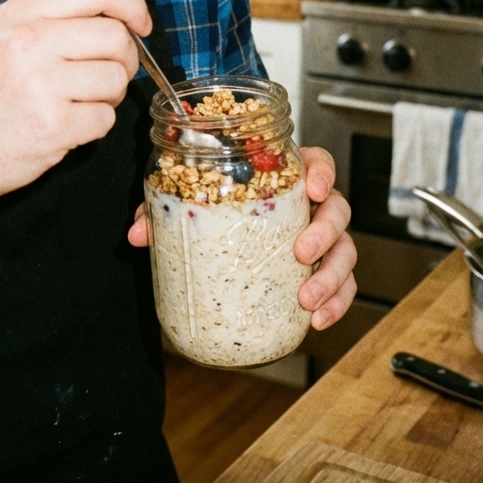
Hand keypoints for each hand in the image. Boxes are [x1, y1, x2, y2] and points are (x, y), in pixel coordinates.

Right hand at [0, 0, 150, 209]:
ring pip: (116, 79)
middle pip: (115, 37)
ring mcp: (41, 85)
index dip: (131, 3)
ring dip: (108, 96)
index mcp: (20, 14)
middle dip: (125, 59)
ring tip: (78, 102)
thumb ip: (58, 15)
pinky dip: (94, 126)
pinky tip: (65, 126)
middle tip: (106, 74)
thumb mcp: (5, 37)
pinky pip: (105, 118)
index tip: (140, 23)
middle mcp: (30, 42)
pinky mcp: (53, 126)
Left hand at [128, 144, 356, 331]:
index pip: (318, 161)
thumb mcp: (191, 208)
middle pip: (338, 209)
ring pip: (345, 251)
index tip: (314, 188)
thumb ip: (163, 213)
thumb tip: (137, 233)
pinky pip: (343, 286)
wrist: (224, 245)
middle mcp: (309, 206)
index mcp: (286, 178)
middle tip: (301, 252)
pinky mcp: (323, 272)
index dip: (323, 171)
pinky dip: (336, 304)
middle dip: (325, 232)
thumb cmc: (217, 212)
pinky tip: (318, 320)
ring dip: (331, 276)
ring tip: (307, 298)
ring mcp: (321, 240)